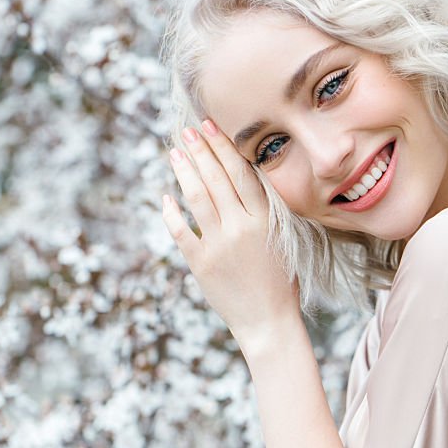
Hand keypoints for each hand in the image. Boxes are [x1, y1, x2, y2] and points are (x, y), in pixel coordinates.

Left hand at [161, 120, 300, 346]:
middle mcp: (241, 228)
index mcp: (264, 220)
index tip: (210, 126)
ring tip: (175, 152)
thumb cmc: (280, 281)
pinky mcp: (200, 263)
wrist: (268, 322)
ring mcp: (218, 245)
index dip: (224, 146)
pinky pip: (180, 231)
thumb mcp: (281, 238)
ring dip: (184, 171)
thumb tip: (239, 177)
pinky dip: (170, 212)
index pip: (240, 173)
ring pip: (196, 198)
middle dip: (200, 150)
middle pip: (216, 179)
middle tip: (187, 130)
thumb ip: (262, 210)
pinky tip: (166, 196)